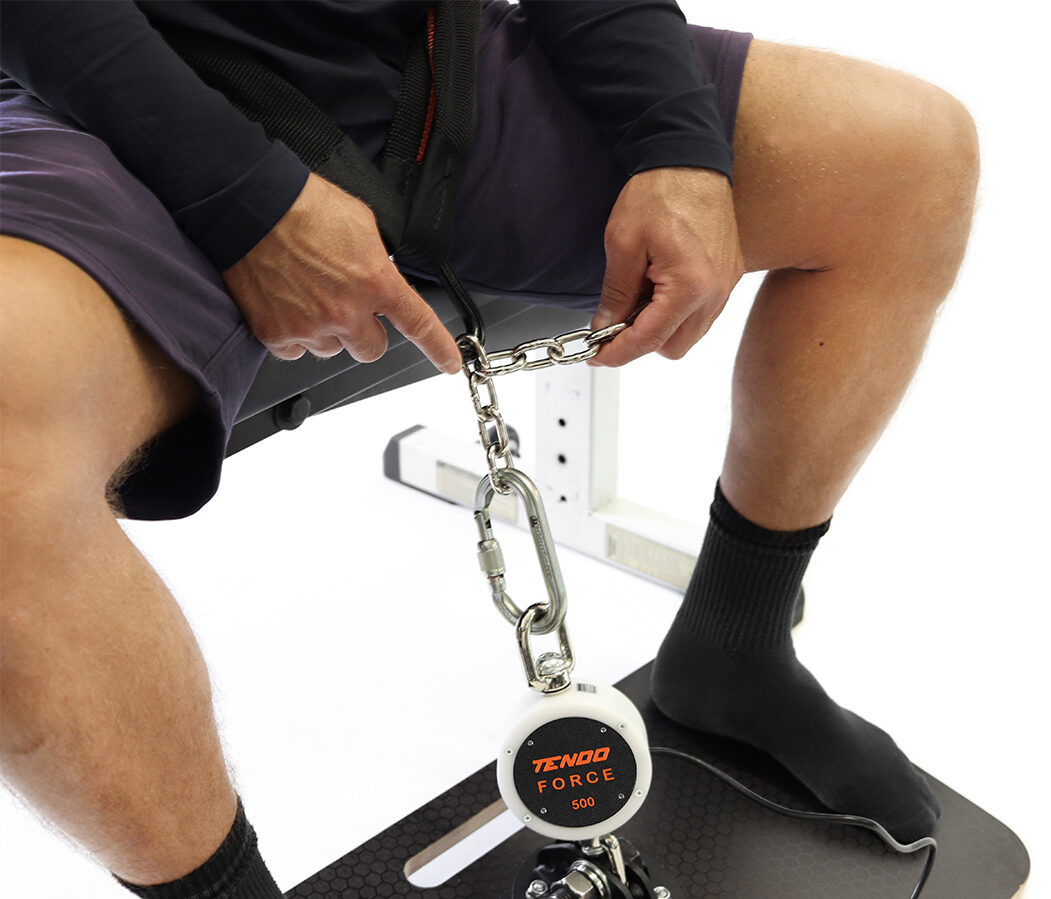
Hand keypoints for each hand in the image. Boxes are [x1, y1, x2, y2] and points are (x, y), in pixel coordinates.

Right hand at [222, 173, 461, 372]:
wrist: (249, 204)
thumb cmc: (303, 204)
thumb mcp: (362, 223)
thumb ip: (378, 260)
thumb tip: (381, 276)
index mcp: (375, 282)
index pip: (419, 324)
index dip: (438, 348)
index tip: (448, 363)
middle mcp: (345, 312)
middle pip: (372, 349)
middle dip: (365, 332)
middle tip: (348, 307)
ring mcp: (310, 327)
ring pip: (333, 350)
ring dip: (328, 331)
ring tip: (309, 295)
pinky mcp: (276, 334)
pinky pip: (296, 351)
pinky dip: (295, 335)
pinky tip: (288, 305)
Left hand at [589, 167, 743, 366]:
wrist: (689, 159)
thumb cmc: (659, 193)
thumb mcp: (622, 244)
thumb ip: (616, 294)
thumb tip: (605, 328)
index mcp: (690, 286)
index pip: (649, 340)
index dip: (618, 352)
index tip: (597, 355)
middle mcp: (716, 292)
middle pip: (673, 348)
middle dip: (641, 341)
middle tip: (615, 320)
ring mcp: (726, 285)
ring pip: (689, 333)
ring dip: (660, 327)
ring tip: (638, 296)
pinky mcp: (729, 276)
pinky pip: (702, 313)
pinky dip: (677, 312)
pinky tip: (658, 288)